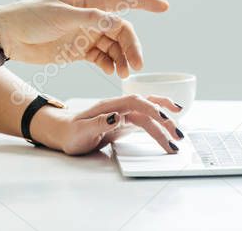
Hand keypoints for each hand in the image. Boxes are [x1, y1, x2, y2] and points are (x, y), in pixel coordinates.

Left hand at [0, 0, 168, 76]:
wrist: (7, 36)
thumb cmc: (30, 17)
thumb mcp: (60, 16)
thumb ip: (89, 19)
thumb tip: (116, 21)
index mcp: (86, 1)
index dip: (143, 2)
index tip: (164, 7)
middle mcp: (89, 17)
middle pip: (121, 30)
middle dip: (132, 46)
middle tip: (136, 65)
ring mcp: (84, 34)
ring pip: (113, 46)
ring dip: (122, 58)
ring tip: (123, 73)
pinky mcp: (77, 51)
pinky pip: (102, 57)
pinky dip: (109, 64)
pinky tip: (111, 72)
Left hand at [35, 94, 184, 154]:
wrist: (61, 133)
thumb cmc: (69, 133)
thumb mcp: (81, 131)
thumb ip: (99, 123)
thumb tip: (117, 117)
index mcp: (108, 106)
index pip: (134, 102)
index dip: (151, 108)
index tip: (165, 119)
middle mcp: (117, 108)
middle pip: (146, 107)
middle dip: (165, 119)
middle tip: (179, 135)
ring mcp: (121, 115)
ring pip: (147, 116)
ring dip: (163, 126)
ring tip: (178, 139)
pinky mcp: (123, 124)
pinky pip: (144, 122)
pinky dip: (157, 127)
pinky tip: (167, 131)